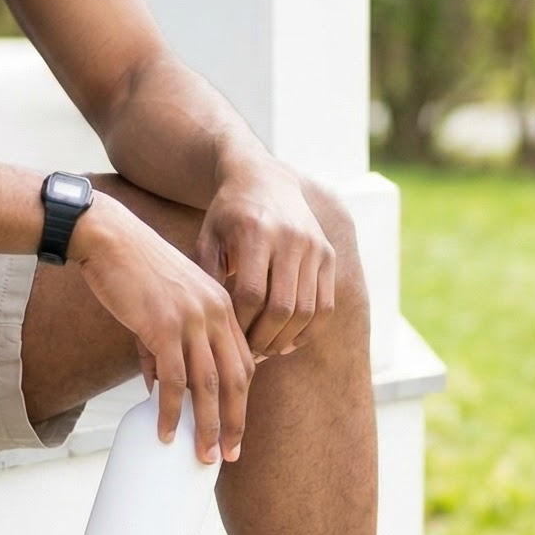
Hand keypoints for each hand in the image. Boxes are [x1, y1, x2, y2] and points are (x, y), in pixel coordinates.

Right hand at [70, 197, 253, 464]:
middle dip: (234, 422)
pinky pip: (173, 380)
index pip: (243, 362)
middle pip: (235, 379)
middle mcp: (215, 312)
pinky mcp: (163, 325)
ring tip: (202, 455)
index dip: (241, 400)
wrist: (108, 238)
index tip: (235, 429)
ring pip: (208, 385)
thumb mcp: (163, 304)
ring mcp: (191, 319)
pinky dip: (170, 410)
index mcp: (222, 305)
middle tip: (229, 454)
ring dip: (207, 426)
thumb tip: (159, 386)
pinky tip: (165, 431)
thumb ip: (167, 343)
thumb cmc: (131, 269)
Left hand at [195, 163, 336, 360]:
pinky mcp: (329, 255)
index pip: (251, 293)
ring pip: (307, 310)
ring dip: (285, 339)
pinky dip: (309, 330)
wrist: (264, 179)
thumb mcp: (207, 237)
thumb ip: (207, 276)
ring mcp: (314, 247)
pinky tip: (287, 342)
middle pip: (282, 307)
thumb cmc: (227, 215)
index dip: (241, 324)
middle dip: (263, 338)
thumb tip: (205, 325)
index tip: (228, 339)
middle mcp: (291, 238)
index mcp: (256, 232)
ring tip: (265, 351)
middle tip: (247, 354)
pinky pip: (325, 305)